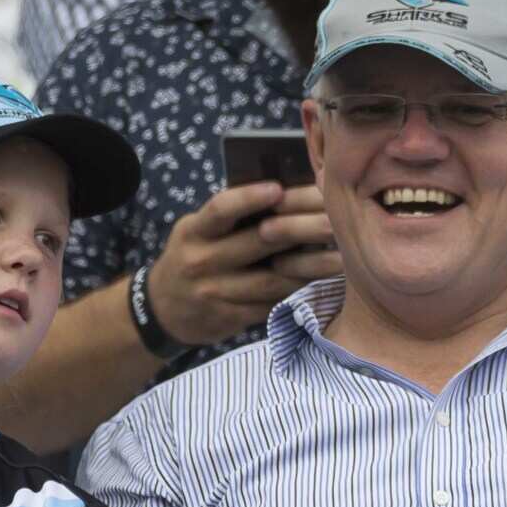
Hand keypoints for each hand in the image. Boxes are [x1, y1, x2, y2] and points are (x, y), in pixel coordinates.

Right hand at [147, 182, 341, 345]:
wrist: (165, 309)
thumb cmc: (195, 255)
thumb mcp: (199, 230)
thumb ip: (232, 216)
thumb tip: (286, 190)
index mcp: (194, 231)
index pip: (220, 210)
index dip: (248, 199)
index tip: (278, 188)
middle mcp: (202, 261)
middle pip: (258, 243)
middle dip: (300, 229)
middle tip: (334, 219)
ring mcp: (217, 293)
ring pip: (271, 279)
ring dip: (310, 267)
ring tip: (342, 256)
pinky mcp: (232, 317)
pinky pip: (271, 303)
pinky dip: (299, 292)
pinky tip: (324, 283)